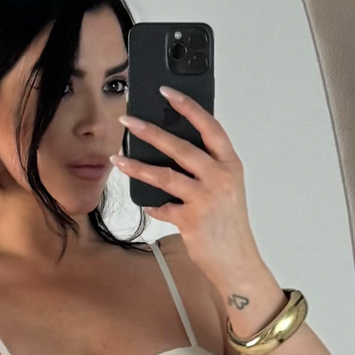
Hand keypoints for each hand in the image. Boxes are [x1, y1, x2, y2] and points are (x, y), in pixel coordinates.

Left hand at [118, 90, 275, 308]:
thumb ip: (205, 168)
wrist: (237, 262)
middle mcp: (220, 178)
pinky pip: (162, 207)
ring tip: (117, 159)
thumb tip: (170, 150)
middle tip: (128, 120)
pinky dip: (152, 205)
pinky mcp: (191, 220)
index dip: (188, 107)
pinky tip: (147, 204)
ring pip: (165, 175)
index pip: (209, 126)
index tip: (167, 92)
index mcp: (230, 164)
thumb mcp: (225, 189)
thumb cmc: (229, 224)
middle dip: (150, 131)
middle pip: (180, 146)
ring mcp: (206, 198)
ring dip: (137, 166)